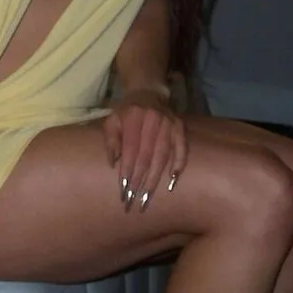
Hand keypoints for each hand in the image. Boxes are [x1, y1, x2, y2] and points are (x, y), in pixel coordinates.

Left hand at [102, 86, 187, 209]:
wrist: (147, 93)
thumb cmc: (126, 111)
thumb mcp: (112, 120)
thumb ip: (110, 140)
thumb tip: (113, 163)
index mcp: (133, 117)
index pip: (131, 149)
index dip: (128, 170)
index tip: (124, 190)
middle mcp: (153, 120)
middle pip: (147, 156)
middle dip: (140, 180)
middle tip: (135, 200)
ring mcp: (169, 123)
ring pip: (163, 156)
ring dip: (155, 179)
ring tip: (148, 197)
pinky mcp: (180, 127)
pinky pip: (182, 149)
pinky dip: (178, 165)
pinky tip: (172, 181)